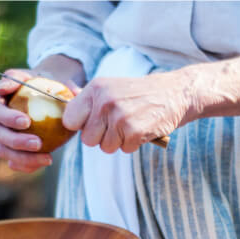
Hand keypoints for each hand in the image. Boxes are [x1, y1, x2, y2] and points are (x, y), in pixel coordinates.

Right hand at [0, 68, 52, 172]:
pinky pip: (14, 162)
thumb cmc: (44, 83)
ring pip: (3, 150)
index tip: (26, 121)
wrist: (48, 96)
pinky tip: (45, 162)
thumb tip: (42, 88)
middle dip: (15, 140)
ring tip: (47, 158)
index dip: (7, 117)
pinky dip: (27, 165)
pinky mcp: (10, 150)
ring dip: (22, 157)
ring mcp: (0, 136)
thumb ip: (41, 77)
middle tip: (37, 143)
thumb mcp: (43, 74)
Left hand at [63, 71, 192, 153]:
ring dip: (118, 142)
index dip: (81, 126)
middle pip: (87, 139)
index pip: (70, 120)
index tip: (93, 123)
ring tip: (130, 125)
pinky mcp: (134, 131)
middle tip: (116, 126)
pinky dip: (133, 144)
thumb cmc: (139, 93)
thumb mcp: (111, 87)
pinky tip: (141, 129)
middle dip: (101, 137)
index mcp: (95, 89)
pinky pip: (124, 150)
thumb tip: (64, 99)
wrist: (174, 93)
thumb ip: (88, 98)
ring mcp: (120, 117)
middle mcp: (105, 102)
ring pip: (105, 147)